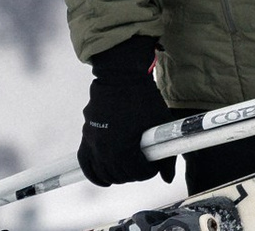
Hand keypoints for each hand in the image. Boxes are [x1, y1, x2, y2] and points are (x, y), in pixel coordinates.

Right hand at [78, 34, 175, 185]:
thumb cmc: (144, 98)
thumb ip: (166, 154)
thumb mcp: (160, 124)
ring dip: (117, 174)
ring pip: (104, 173)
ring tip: (128, 168)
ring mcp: (93, 144)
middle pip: (121, 175)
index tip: (155, 163)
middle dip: (135, 172)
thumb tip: (168, 179)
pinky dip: (94, 174)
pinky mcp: (86, 136)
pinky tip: (104, 179)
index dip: (150, 170)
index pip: (139, 173)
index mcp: (124, 150)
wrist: (121, 76)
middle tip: (144, 163)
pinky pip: (85, 163)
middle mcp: (105, 151)